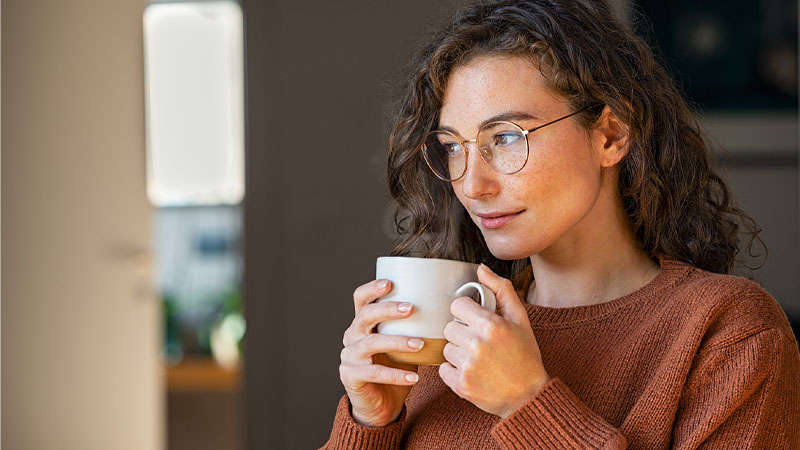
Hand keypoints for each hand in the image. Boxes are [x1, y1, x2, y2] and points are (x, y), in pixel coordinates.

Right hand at [339, 279, 423, 426]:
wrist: (380, 404)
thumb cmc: (395, 368)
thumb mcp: (403, 343)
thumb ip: (412, 327)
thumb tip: (445, 310)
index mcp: (362, 323)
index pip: (360, 299)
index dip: (372, 289)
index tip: (390, 283)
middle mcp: (352, 336)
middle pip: (365, 315)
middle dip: (388, 309)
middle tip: (411, 309)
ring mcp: (349, 356)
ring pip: (371, 343)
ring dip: (398, 342)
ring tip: (419, 344)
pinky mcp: (351, 376)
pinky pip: (374, 373)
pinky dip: (396, 375)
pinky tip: (414, 377)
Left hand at [438, 264, 550, 417]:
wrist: (529, 396)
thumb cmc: (525, 355)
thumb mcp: (520, 319)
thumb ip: (501, 289)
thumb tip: (481, 269)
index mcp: (491, 325)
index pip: (457, 306)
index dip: (467, 313)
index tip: (477, 322)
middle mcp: (477, 344)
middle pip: (449, 327)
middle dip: (462, 333)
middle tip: (480, 343)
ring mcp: (467, 366)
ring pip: (446, 348)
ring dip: (458, 352)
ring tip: (479, 359)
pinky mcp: (460, 385)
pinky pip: (443, 369)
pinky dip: (454, 371)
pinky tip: (473, 372)